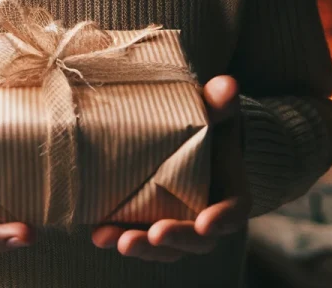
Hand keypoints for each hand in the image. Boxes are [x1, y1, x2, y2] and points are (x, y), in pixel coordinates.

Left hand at [91, 76, 250, 261]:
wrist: (191, 135)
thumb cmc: (208, 122)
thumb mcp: (217, 110)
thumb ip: (222, 100)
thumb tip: (226, 84)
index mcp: (230, 191)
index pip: (233, 211)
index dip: (221, 220)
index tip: (205, 225)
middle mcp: (207, 216)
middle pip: (197, 240)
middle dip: (175, 239)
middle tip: (155, 234)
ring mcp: (179, 222)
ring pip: (167, 247)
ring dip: (143, 246)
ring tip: (116, 239)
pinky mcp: (152, 221)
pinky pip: (140, 237)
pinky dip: (120, 237)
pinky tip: (98, 233)